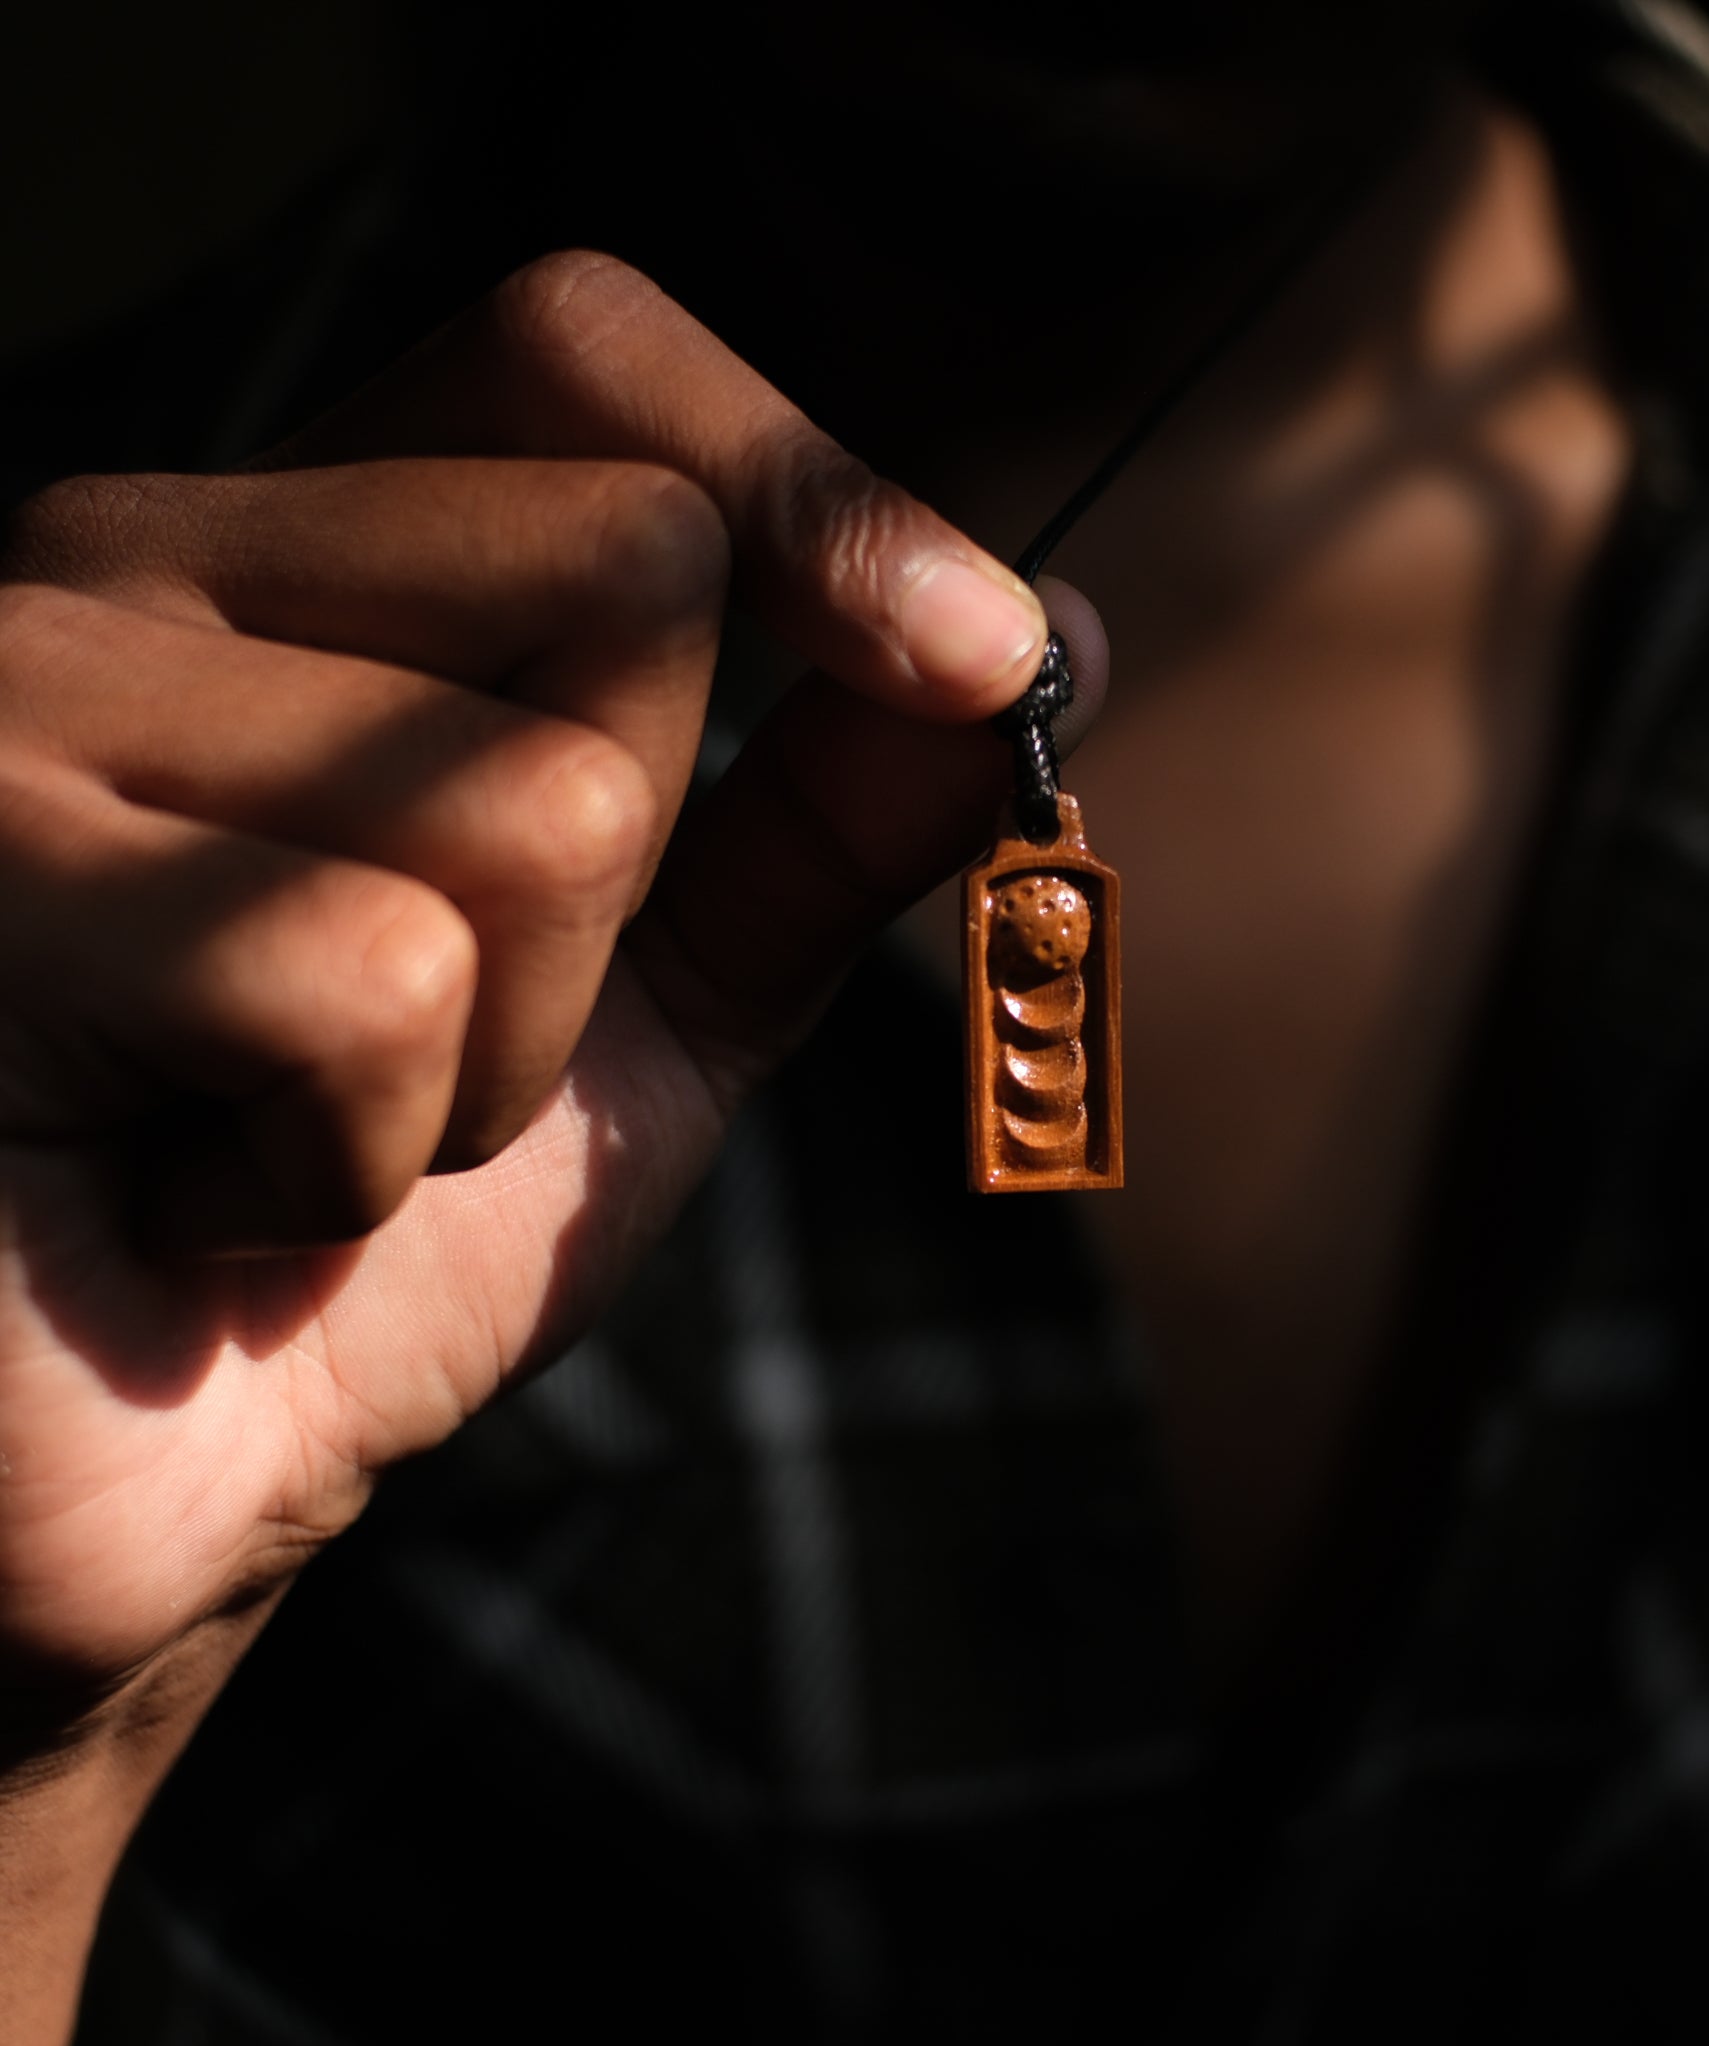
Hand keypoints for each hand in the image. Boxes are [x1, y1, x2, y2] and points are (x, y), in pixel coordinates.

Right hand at [0, 252, 1102, 2033]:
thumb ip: (828, 814)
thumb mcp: (654, 1003)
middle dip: (629, 884)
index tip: (979, 654)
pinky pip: (375, 977)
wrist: (142, 1480)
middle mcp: (131, 564)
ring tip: (299, 1137)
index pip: (572, 353)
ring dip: (495, 1063)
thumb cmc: (366, 1230)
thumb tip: (1057, 637)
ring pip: (540, 804)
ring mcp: (20, 704)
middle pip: (628, 572)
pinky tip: (200, 1204)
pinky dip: (356, 1162)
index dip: (808, 483)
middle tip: (436, 1035)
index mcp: (291, 563)